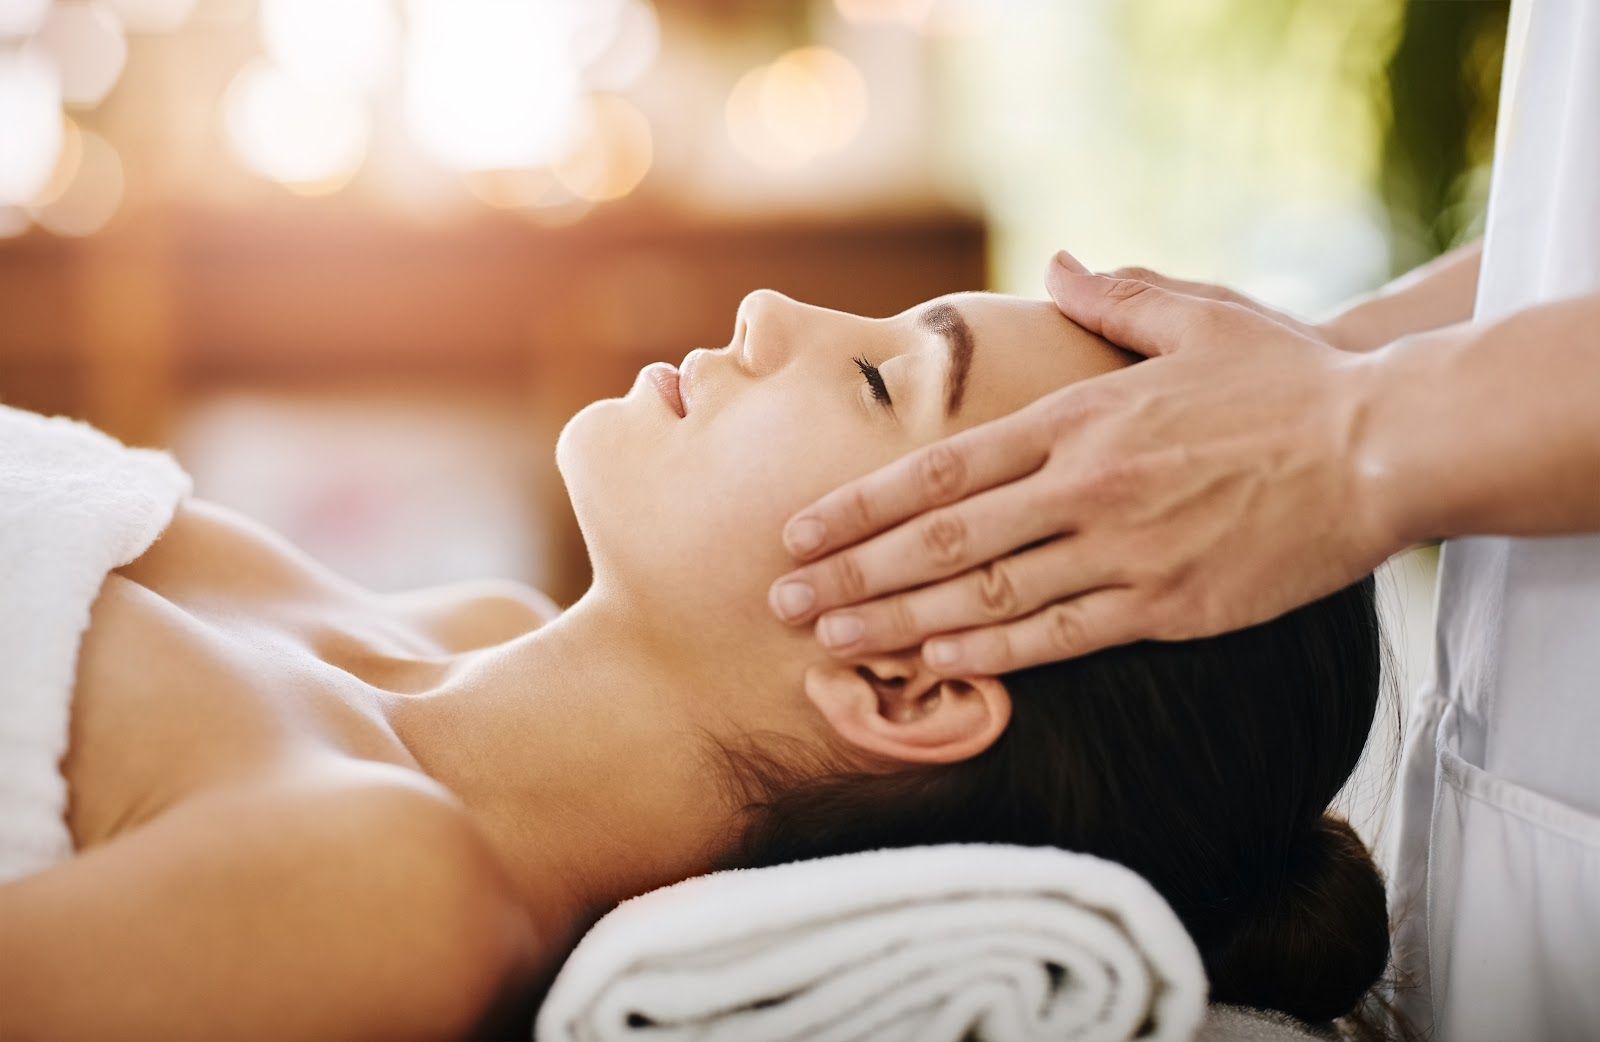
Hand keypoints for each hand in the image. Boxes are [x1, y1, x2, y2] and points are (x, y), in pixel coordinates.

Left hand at [767, 252, 1401, 674]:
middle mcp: (1085, 488)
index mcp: (1078, 420)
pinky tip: (934, 664)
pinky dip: (992, 655)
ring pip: (987, 598)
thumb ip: (1112, 295)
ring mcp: (1124, 553)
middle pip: (943, 540)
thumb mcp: (1195, 315)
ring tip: (832, 641)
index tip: (800, 530)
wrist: (1382, 446)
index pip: (942, 469)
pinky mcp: (1169, 607)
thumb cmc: (1285, 381)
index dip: (861, 504)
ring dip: (900, 622)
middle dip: (854, 572)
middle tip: (783, 602)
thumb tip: (1055, 266)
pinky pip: (1062, 639)